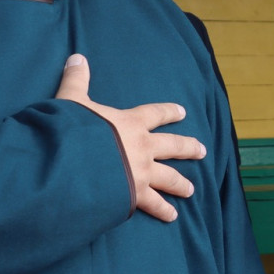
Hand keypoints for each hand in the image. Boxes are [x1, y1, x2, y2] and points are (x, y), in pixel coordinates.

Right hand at [54, 54, 205, 221]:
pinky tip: (171, 216)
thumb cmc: (73, 131)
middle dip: (188, 148)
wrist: (74, 164)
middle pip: (173, 146)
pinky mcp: (135, 195)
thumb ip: (76, 81)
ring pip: (169, 178)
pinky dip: (163, 210)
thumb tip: (76, 56)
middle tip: (202, 151)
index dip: (168, 112)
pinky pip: (153, 204)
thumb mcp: (71, 101)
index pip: (154, 114)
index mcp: (129, 124)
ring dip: (181, 183)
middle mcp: (142, 148)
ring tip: (191, 190)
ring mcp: (142, 172)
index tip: (182, 112)